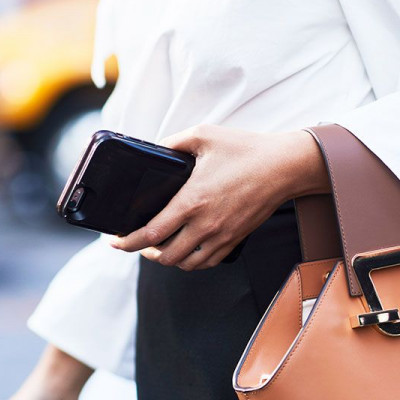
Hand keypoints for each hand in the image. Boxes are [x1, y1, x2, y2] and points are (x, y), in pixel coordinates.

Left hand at [110, 124, 328, 269]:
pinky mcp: (235, 239)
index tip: (115, 241)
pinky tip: (187, 249)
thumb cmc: (246, 150)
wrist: (284, 167)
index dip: (127, 242)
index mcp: (192, 200)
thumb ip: (174, 142)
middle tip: (136, 243)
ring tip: (160, 249)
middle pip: (165, 256)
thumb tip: (156, 148)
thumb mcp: (204, 135)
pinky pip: (207, 262)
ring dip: (168, 260)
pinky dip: (192, 262)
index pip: (151, 233)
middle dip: (144, 253)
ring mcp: (222, 235)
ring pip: (186, 264)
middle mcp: (205, 224)